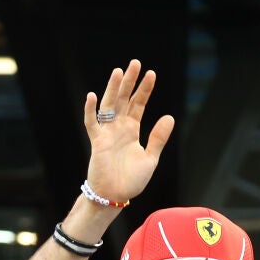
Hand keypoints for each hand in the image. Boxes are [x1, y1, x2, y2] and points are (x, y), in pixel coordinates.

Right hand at [83, 59, 174, 204]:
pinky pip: (92, 124)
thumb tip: (169, 116)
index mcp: (132, 131)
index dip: (144, 90)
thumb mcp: (150, 158)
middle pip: (124, 100)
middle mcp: (119, 128)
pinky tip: (93, 97)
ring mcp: (107, 134)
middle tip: (134, 63)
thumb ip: (158, 138)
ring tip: (118, 72)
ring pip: (109, 106)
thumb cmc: (131, 180)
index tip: (151, 74)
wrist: (114, 196)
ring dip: (113, 89)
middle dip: (129, 82)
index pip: (138, 104)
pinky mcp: (97, 143)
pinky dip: (91, 111)